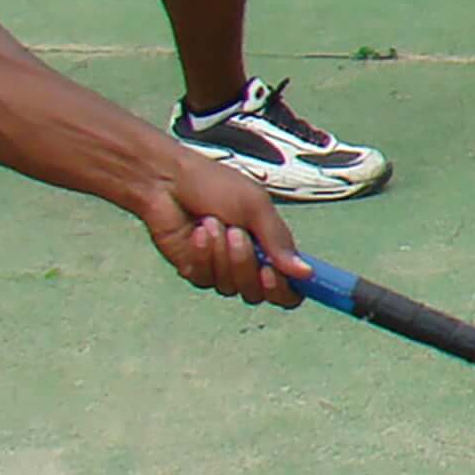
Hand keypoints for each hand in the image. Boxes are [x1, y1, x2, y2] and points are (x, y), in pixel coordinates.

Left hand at [131, 155, 307, 305]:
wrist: (168, 182)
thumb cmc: (213, 184)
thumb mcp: (256, 205)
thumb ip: (279, 241)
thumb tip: (306, 273)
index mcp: (270, 246)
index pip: (288, 286)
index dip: (286, 288)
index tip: (275, 273)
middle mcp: (248, 262)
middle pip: (259, 292)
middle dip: (246, 263)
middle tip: (237, 234)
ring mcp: (221, 270)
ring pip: (231, 286)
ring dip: (222, 254)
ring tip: (212, 224)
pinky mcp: (196, 271)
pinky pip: (206, 279)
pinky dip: (202, 254)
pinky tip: (198, 232)